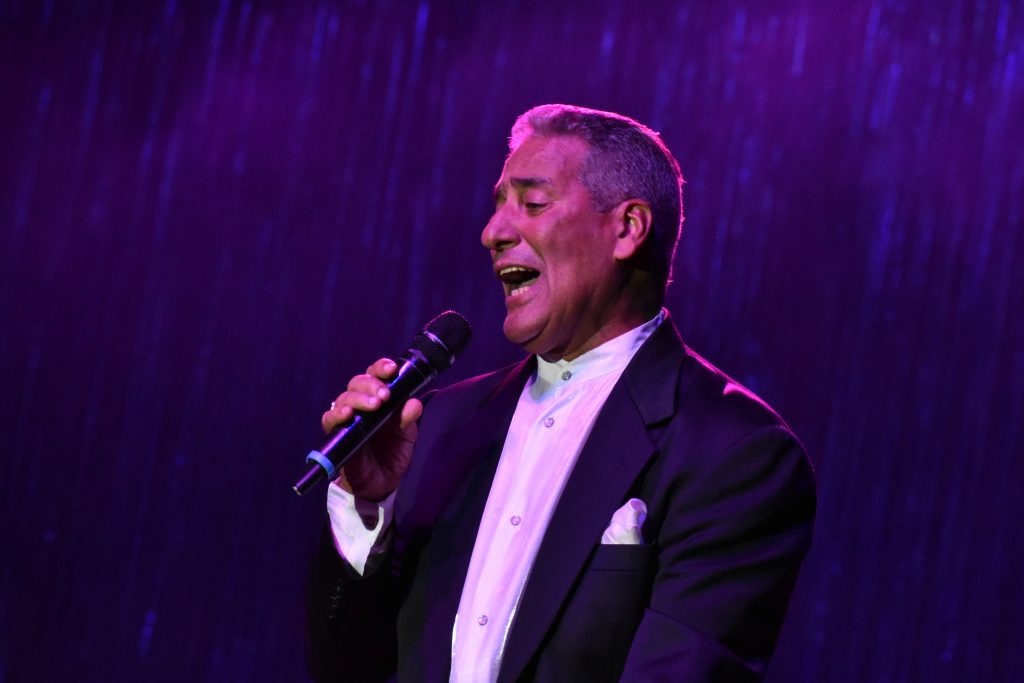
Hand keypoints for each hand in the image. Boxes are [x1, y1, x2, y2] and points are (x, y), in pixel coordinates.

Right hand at [321, 358, 422, 502]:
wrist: (381, 484)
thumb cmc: (392, 454)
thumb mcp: (406, 436)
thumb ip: (408, 419)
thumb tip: (414, 403)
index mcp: (378, 398)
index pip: (376, 375)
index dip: (381, 368)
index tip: (392, 369)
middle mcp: (360, 404)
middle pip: (358, 382)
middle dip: (372, 384)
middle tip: (385, 395)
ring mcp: (346, 419)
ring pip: (344, 397)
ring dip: (358, 398)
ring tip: (373, 405)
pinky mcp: (335, 435)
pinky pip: (329, 419)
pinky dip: (337, 414)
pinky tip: (348, 414)